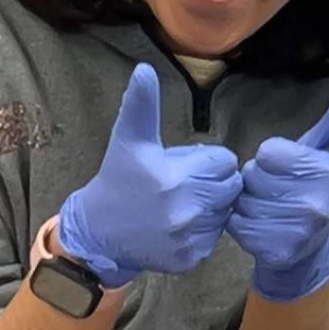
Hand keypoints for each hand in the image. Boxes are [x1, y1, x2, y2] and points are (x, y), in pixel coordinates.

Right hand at [58, 64, 241, 286]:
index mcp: (174, 178)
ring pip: (226, 212)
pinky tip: (180, 226)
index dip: (209, 160)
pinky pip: (216, 238)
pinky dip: (204, 232)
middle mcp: (185, 210)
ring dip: (212, 207)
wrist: (97, 233)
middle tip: (187, 184)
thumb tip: (144, 69)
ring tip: (183, 204)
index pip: (225, 161)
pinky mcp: (190, 260)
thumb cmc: (119, 179)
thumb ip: (142, 105)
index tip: (186, 165)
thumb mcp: (129, 140)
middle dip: (214, 182)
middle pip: (230, 187)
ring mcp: (189, 239)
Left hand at [227, 82, 328, 302]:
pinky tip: (262, 226)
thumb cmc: (316, 184)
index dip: (271, 156)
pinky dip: (241, 224)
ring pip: (243, 201)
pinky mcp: (278, 252)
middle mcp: (318, 203)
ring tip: (270, 207)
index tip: (288, 165)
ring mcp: (299, 232)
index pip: (268, 151)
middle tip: (278, 188)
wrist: (311, 245)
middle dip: (258, 179)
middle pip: (253, 175)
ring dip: (248, 202)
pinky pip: (236, 225)